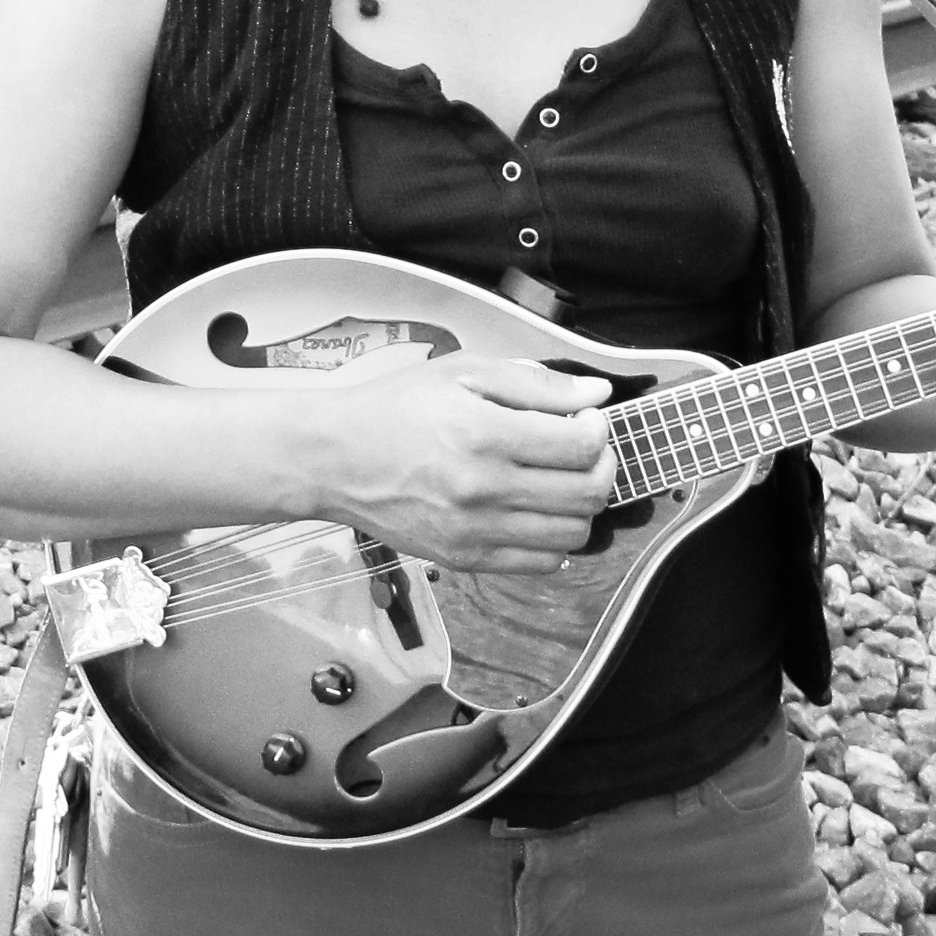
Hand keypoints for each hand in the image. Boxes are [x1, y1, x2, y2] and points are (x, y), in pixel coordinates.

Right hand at [313, 353, 615, 574]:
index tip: (587, 418)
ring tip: (561, 480)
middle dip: (602, 466)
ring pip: (573, 534)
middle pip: (587, 493)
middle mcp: (484, 489)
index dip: (599, 429)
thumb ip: (534, 382)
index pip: (583, 446)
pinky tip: (538, 511)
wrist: (333, 458)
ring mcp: (475, 531)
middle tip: (585, 449)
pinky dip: (556, 540)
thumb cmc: (393, 407)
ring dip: (582, 505)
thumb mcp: (460, 372)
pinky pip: (540, 563)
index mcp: (485, 434)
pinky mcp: (464, 559)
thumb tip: (595, 393)